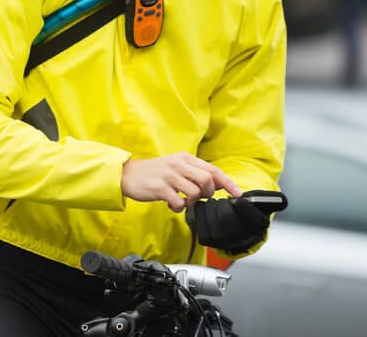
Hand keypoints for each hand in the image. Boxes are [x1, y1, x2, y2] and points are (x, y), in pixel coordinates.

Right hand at [120, 152, 241, 211]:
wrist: (128, 174)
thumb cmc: (154, 173)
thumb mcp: (175, 166)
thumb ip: (193, 173)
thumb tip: (215, 185)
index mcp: (185, 158)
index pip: (213, 170)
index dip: (228, 183)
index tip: (238, 194)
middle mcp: (179, 164)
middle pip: (208, 181)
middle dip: (208, 194)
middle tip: (199, 197)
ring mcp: (169, 175)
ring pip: (195, 192)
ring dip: (192, 202)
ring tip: (183, 201)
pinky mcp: (160, 188)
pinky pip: (179, 203)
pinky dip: (179, 208)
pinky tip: (171, 204)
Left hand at [185, 190, 287, 253]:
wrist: (237, 217)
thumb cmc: (249, 205)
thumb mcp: (262, 200)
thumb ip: (271, 199)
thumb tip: (281, 200)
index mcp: (259, 227)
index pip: (254, 221)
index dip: (245, 208)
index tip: (241, 200)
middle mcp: (245, 239)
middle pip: (230, 224)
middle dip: (223, 208)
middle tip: (223, 199)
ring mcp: (227, 243)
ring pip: (216, 230)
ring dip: (211, 212)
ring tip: (212, 202)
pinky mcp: (213, 243)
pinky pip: (204, 233)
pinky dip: (201, 218)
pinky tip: (204, 208)